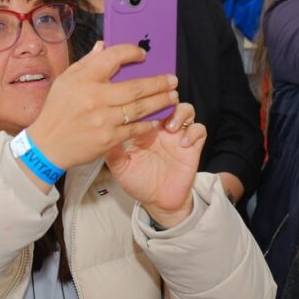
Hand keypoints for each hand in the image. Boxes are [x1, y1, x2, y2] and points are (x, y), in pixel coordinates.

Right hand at [26, 42, 179, 171]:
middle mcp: (95, 97)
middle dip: (159, 82)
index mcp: (83, 79)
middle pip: (136, 86)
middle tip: (173, 79)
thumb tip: (104, 45)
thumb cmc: (57, 110)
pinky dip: (149, 122)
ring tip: (172, 96)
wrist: (47, 145)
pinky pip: (135, 128)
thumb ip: (87, 62)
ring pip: (140, 108)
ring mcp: (103, 119)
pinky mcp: (109, 138)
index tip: (143, 54)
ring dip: (160, 101)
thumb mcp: (66, 80)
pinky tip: (158, 117)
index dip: (131, 52)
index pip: (113, 57)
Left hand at [105, 103, 206, 228]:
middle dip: (165, 97)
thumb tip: (99, 135)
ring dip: (180, 113)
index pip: (145, 104)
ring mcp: (178, 135)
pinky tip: (183, 143)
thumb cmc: (138, 182)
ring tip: (170, 127)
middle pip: (167, 101)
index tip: (137, 97)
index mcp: (144, 128)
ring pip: (186, 110)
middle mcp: (162, 128)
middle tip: (160, 102)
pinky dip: (193, 132)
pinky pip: (199, 130)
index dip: (143, 97)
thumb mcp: (121, 167)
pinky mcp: (192, 146)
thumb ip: (112, 151)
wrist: (158, 201)